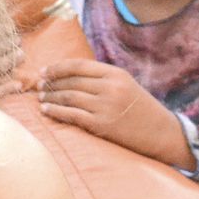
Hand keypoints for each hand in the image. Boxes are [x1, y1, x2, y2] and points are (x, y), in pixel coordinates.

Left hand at [36, 58, 187, 162]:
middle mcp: (110, 87)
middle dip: (51, 82)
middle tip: (38, 85)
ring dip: (51, 96)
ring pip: (69, 96)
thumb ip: (102, 78)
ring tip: (41, 97)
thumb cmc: (141, 109)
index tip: (44, 71)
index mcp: (116, 74)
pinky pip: (71, 114)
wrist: (160, 132)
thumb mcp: (126, 85)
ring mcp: (106, 106)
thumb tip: (69, 75)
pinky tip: (46, 110)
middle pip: (72, 81)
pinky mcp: (101, 124)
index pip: (79, 65)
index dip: (58, 67)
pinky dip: (55, 111)